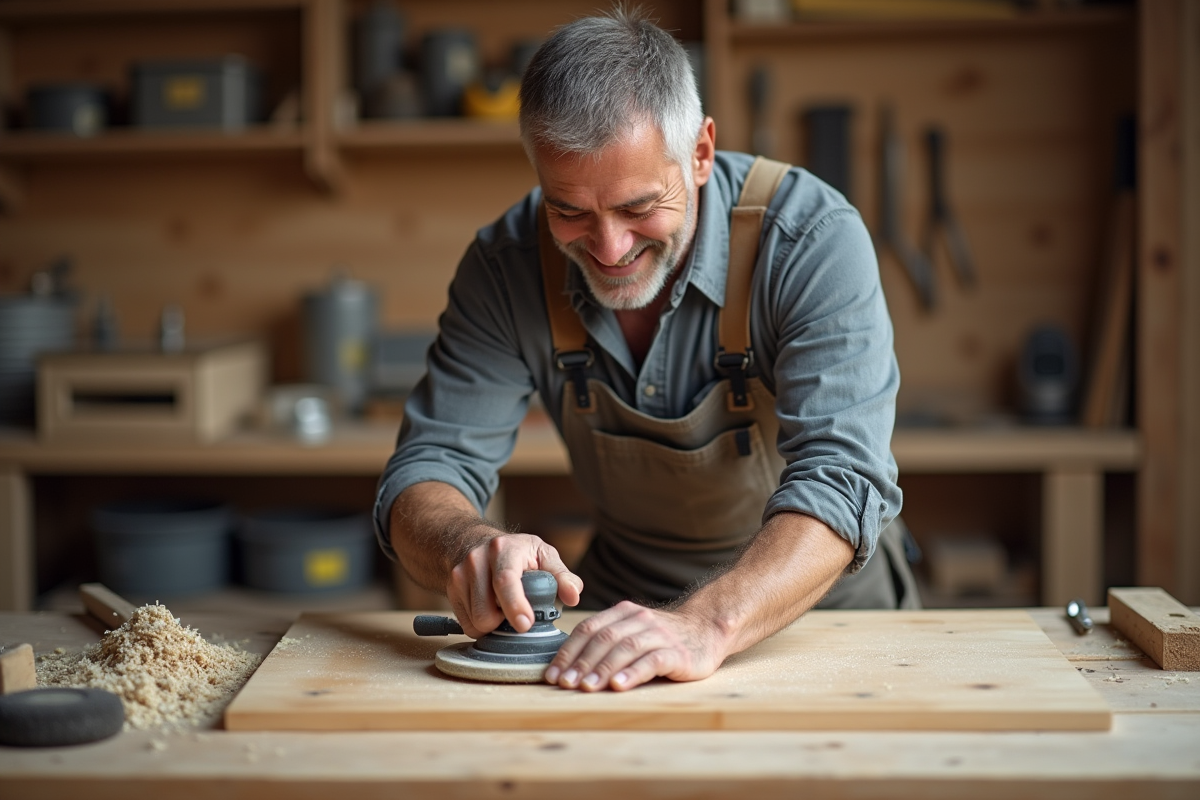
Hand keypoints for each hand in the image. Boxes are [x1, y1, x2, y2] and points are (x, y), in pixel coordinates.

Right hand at [447, 532, 582, 638]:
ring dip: (493, 624)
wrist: (474, 542)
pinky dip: (480, 625)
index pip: (505, 580)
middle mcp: (476, 559)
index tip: (526, 624)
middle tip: (518, 613)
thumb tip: (573, 596)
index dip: (515, 605)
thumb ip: (561, 576)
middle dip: (504, 622)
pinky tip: (490, 609)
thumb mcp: (543, 555)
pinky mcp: (450, 588)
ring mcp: (459, 574)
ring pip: (475, 621)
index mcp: (503, 549)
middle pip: (486, 611)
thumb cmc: (515, 553)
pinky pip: (466, 624)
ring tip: (503, 609)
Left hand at [544, 601, 724, 691]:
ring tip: (586, 687)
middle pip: (604, 638)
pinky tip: (619, 686)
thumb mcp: (633, 631)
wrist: (707, 629)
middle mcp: (640, 620)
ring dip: (603, 668)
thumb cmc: (662, 638)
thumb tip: (567, 667)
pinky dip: (633, 673)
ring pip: (626, 648)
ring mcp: (660, 635)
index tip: (553, 674)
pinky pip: (652, 661)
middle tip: (565, 684)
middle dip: (581, 662)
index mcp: (624, 613)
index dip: (568, 651)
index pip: (589, 628)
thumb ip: (606, 641)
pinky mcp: (677, 653)